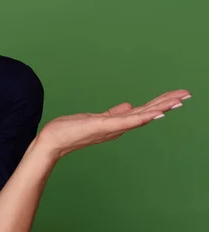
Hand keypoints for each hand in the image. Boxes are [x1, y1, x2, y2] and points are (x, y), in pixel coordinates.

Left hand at [36, 89, 190, 159]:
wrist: (52, 142)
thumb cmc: (70, 131)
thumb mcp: (95, 118)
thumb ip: (114, 114)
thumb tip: (129, 105)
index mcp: (117, 124)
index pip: (143, 112)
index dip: (160, 104)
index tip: (177, 97)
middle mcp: (117, 128)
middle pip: (146, 113)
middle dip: (166, 103)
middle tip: (186, 95)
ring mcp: (111, 128)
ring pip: (140, 117)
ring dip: (159, 108)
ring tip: (177, 101)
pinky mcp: (102, 126)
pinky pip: (125, 122)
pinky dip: (141, 117)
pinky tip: (154, 113)